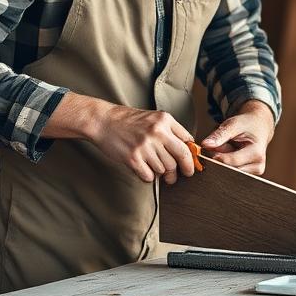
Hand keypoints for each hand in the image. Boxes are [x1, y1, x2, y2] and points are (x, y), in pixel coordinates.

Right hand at [45, 93, 194, 183]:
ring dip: (162, 173)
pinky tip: (143, 169)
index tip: (191, 164)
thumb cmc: (128, 121)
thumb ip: (170, 131)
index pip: (188, 142)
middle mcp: (157, 132)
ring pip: (165, 169)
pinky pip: (149, 176)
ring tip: (155, 168)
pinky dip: (148, 176)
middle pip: (180, 158)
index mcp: (164, 120)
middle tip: (180, 175)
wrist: (103, 121)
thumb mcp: (153, 118)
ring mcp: (145, 146)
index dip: (192, 156)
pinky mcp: (133, 158)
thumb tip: (189, 150)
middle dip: (184, 170)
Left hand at [200, 100, 273, 174]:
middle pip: (229, 168)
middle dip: (220, 157)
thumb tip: (205, 145)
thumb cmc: (247, 125)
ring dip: (223, 161)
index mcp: (257, 153)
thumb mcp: (233, 124)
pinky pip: (230, 172)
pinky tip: (230, 154)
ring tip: (229, 147)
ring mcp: (253, 173)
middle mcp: (258, 166)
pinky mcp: (248, 176)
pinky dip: (226, 163)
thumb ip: (219, 135)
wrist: (259, 127)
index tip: (208, 149)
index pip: (232, 161)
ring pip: (228, 171)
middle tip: (222, 144)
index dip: (218, 156)